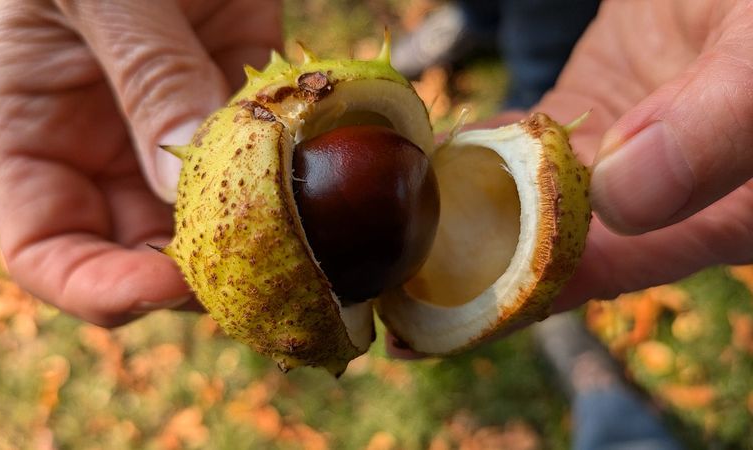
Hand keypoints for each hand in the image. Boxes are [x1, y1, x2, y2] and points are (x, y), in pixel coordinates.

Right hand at [0, 0, 280, 325]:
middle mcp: (107, 150)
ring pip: (204, 229)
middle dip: (185, 281)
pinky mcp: (238, 114)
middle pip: (135, 256)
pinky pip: (260, 176)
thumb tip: (186, 181)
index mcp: (40, 132)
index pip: (46, 249)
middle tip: (244, 278)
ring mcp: (176, 136)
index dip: (94, 286)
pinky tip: (319, 205)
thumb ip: (146, 78)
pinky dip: (287, 200)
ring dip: (243, 250)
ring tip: (287, 254)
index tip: (159, 286)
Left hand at [387, 0, 752, 356]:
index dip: (506, 306)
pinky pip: (514, 144)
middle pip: (539, 252)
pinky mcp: (583, 114)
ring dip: (452, 213)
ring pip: (517, 200)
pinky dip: (468, 153)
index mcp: (708, 224)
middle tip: (375, 282)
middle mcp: (649, 206)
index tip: (423, 328)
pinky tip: (418, 162)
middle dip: (457, 273)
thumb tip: (618, 197)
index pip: (593, 278)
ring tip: (376, 235)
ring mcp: (608, 159)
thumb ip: (714, 131)